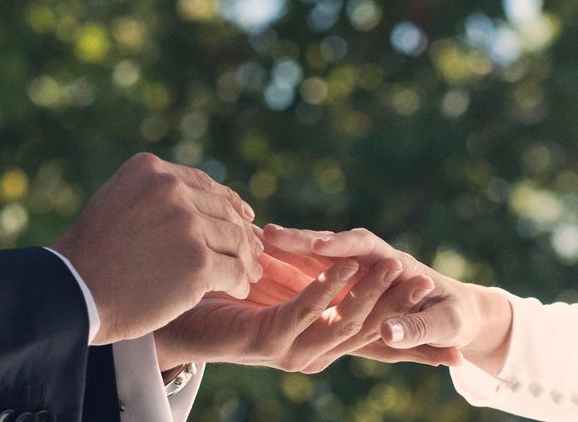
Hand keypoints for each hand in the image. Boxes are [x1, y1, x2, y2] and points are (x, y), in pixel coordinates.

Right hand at [52, 153, 262, 344]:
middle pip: (223, 211)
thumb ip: (156, 196)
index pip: (205, 184)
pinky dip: (240, 281)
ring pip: (234, 239)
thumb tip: (201, 203)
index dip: (229, 202)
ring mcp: (186, 225)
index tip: (244, 217)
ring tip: (250, 273)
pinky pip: (234, 269)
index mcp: (151, 170)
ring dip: (245, 258)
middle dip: (242, 232)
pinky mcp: (197, 262)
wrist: (69, 293)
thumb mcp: (118, 202)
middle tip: (254, 249)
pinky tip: (238, 289)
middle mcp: (171, 190)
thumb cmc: (90, 256)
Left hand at [154, 246, 454, 373]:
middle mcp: (311, 354)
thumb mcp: (280, 291)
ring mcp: (290, 351)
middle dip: (398, 308)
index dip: (405, 322)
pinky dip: (328, 288)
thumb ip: (309, 283)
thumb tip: (336, 265)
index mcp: (319, 344)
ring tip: (398, 268)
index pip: (371, 334)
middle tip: (429, 282)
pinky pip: (305, 310)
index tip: (436, 298)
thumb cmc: (232, 305)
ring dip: (371, 295)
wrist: (183, 325)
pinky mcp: (267, 339)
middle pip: (366, 331)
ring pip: (343, 323)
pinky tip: (344, 266)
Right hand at [263, 225, 511, 375]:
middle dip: (301, 239)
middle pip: (330, 245)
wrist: (458, 314)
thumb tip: (388, 331)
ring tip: (257, 242)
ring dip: (289, 249)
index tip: (318, 245)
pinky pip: (311, 269)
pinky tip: (262, 259)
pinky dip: (289, 262)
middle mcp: (370, 261)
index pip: (364, 246)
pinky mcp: (343, 282)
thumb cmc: (456, 317)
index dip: (341, 245)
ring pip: (315, 256)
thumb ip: (418, 329)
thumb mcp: (446, 324)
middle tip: (269, 235)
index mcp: (394, 262)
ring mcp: (353, 270)